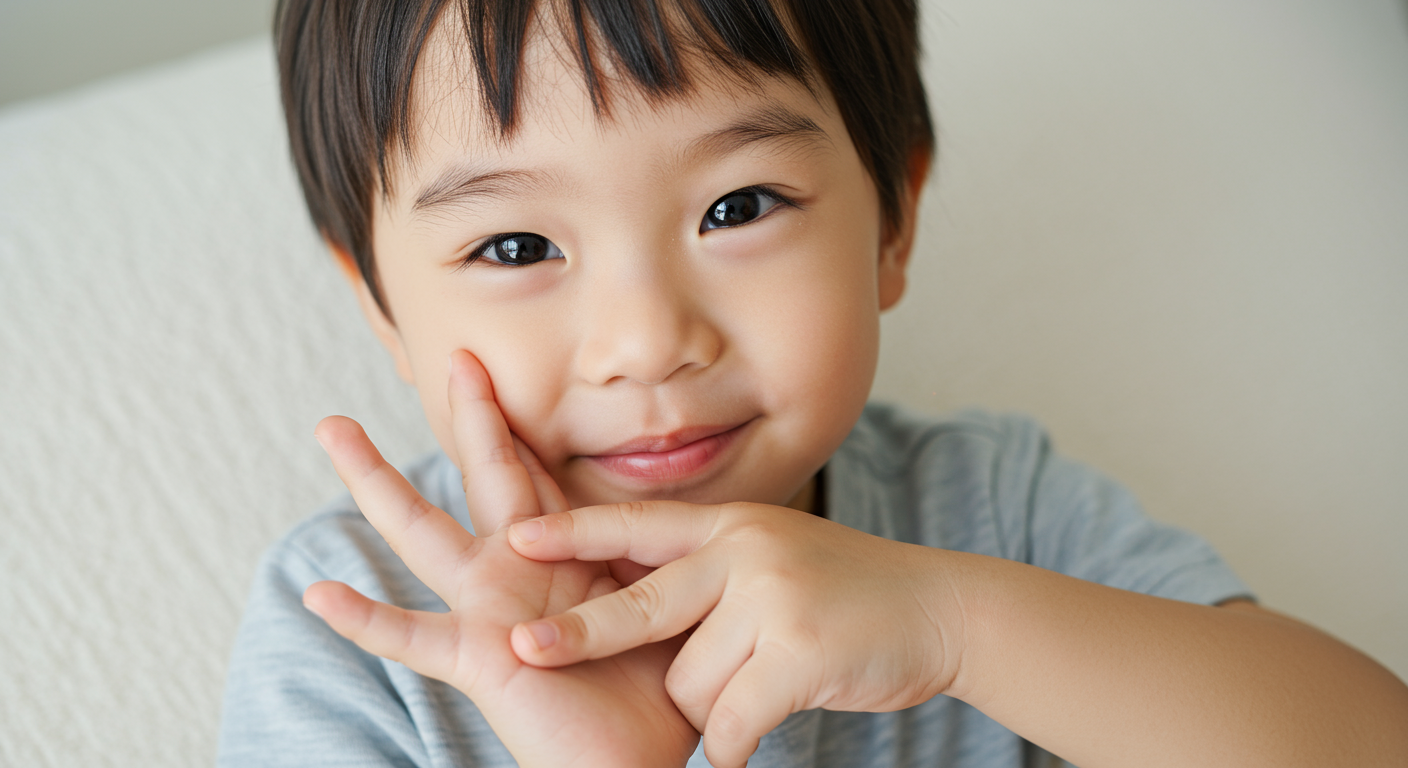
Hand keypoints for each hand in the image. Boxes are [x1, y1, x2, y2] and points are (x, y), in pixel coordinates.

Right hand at [302, 351, 697, 767]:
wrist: (644, 767)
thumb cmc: (658, 693)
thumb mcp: (664, 601)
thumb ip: (652, 555)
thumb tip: (685, 511)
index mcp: (564, 558)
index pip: (540, 475)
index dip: (523, 425)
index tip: (505, 371)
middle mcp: (518, 572)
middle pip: (489, 474)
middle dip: (473, 413)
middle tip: (458, 354)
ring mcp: (489, 610)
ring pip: (424, 531)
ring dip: (377, 479)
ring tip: (333, 428)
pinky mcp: (477, 658)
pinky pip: (410, 637)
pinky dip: (364, 618)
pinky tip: (318, 592)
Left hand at [504, 501, 965, 767]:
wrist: (941, 607)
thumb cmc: (848, 589)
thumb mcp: (775, 553)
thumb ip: (715, 564)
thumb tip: (641, 587)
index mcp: (733, 524)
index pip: (637, 523)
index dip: (574, 533)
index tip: (513, 538)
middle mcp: (747, 550)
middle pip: (643, 604)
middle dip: (582, 637)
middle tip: (523, 655)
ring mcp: (774, 598)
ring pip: (690, 681)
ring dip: (712, 707)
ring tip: (758, 693)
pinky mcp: (799, 651)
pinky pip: (733, 719)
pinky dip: (736, 744)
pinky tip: (751, 742)